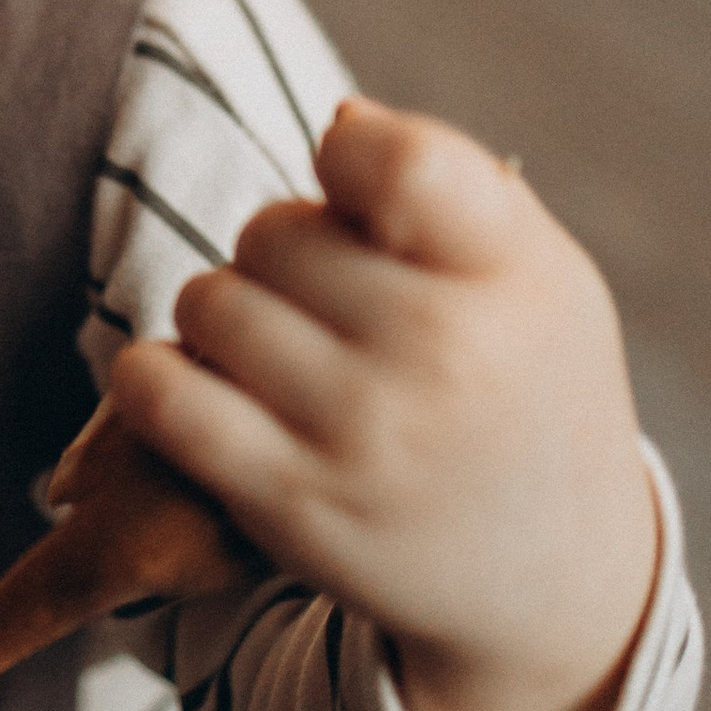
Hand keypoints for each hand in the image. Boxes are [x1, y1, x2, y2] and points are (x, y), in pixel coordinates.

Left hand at [105, 96, 659, 710]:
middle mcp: (444, 352)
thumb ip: (448, 181)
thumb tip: (338, 124)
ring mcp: (363, 433)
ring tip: (278, 354)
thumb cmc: (532, 391)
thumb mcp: (541, 277)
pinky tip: (196, 386)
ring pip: (208, 303)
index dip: (346, 160)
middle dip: (279, 252)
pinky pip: (161, 399)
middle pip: (272, 230)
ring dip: (223, 318)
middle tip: (324, 305)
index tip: (355, 194)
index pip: (396, 163)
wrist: (556, 585)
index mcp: (512, 275)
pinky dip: (154, 380)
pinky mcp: (291, 505)